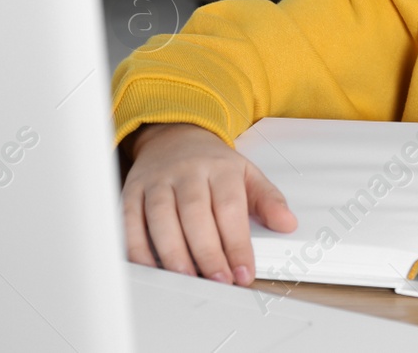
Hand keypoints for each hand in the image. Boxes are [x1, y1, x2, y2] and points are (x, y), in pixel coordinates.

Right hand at [120, 123, 297, 286]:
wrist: (173, 135)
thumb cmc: (210, 163)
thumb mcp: (246, 173)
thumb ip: (268, 200)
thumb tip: (287, 223)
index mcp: (219, 168)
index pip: (230, 208)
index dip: (237, 244)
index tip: (243, 272)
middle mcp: (186, 173)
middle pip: (195, 214)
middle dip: (207, 252)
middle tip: (219, 281)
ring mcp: (156, 182)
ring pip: (161, 218)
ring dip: (173, 253)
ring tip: (188, 278)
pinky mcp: (132, 192)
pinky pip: (130, 221)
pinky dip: (137, 247)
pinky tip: (151, 267)